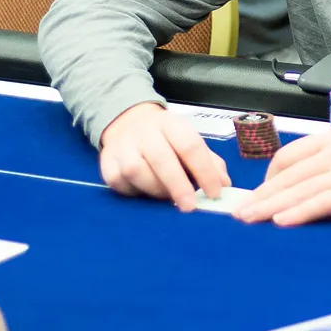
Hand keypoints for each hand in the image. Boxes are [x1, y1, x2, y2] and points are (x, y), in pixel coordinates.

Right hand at [98, 102, 230, 211]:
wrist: (127, 123)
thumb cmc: (165, 138)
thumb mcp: (189, 140)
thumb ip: (209, 162)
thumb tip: (224, 185)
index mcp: (171, 124)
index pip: (190, 146)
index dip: (204, 171)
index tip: (214, 193)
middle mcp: (145, 131)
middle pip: (162, 159)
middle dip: (179, 186)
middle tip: (190, 207)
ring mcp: (123, 146)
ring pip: (137, 170)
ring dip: (155, 189)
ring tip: (167, 197)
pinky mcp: (106, 162)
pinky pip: (120, 182)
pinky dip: (134, 192)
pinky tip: (145, 193)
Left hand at [234, 118, 330, 226]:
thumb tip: (313, 177)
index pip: (288, 156)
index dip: (269, 177)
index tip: (258, 193)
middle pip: (287, 175)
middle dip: (259, 195)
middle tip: (237, 212)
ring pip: (298, 189)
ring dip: (269, 206)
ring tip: (248, 219)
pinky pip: (322, 202)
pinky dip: (300, 211)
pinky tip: (282, 220)